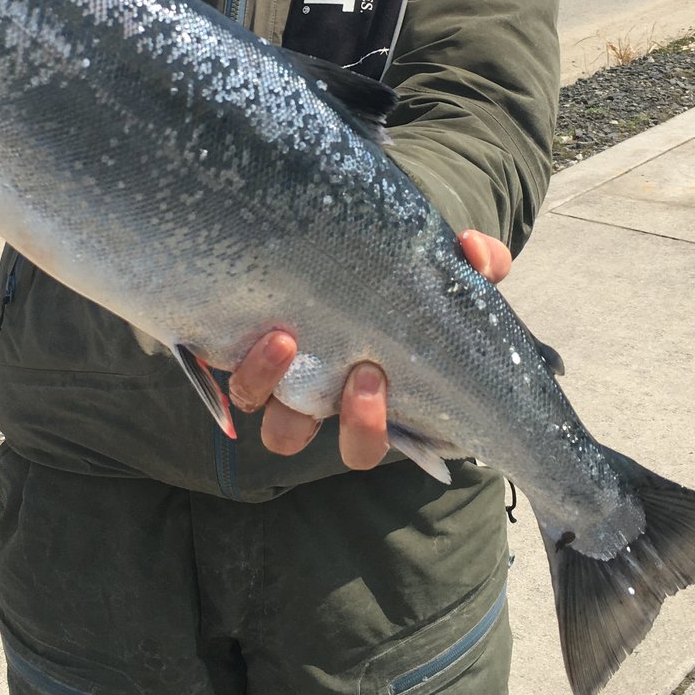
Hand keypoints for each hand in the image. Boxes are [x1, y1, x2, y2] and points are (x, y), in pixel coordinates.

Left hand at [231, 228, 512, 468]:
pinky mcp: (239, 338)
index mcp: (363, 399)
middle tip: (361, 370)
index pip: (360, 443)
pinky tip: (241, 316)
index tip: (374, 381)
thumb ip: (477, 265)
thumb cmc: (408, 286)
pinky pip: (217, 357)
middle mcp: (311, 395)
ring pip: (255, 404)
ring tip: (283, 337)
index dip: (364, 429)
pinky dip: (225, 346)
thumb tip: (473, 251)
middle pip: (298, 437)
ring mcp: (273, 370)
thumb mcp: (451, 276)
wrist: (362, 258)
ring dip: (262, 379)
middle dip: (324, 412)